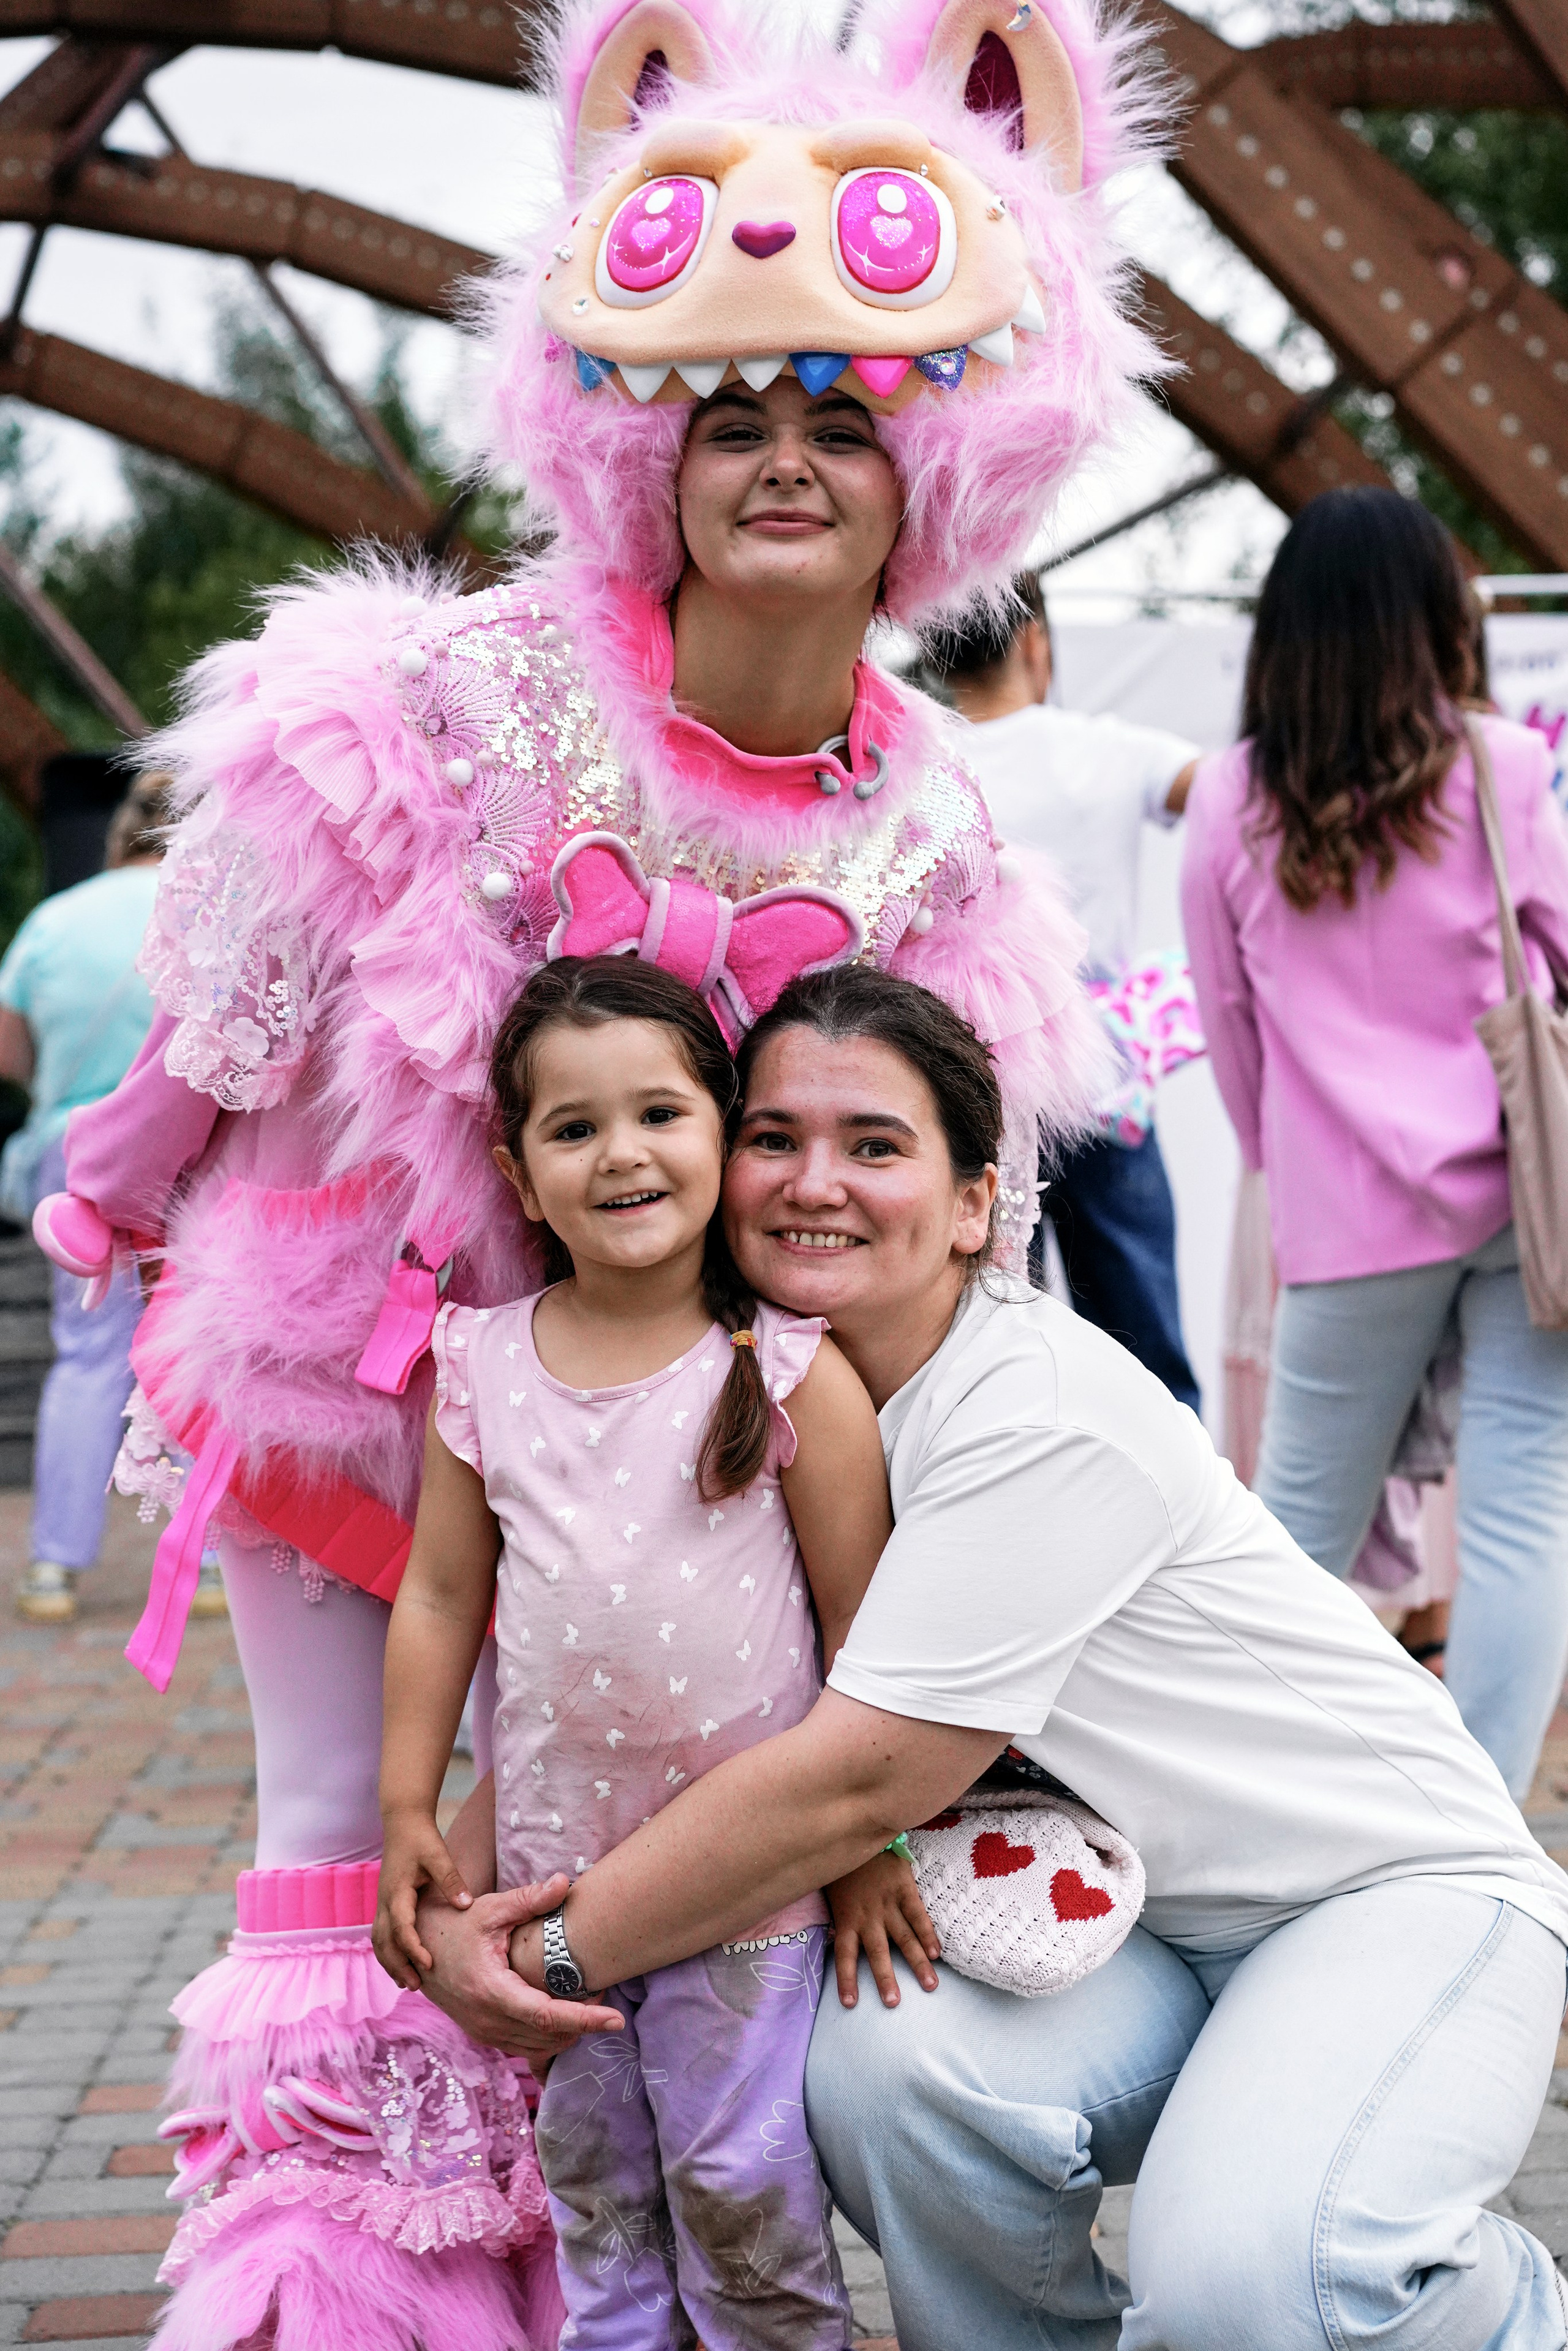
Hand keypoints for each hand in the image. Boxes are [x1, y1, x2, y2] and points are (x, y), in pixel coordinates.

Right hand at [374, 1809, 474, 1986]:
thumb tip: (467, 1906)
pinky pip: (382, 1934)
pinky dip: (388, 1952)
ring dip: (390, 1963)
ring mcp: (382, 1903)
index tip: (428, 1965)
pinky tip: (401, 1964)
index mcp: (397, 1892)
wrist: (403, 1822)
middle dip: (398, 1965)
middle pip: (384, 1942)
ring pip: (379, 1941)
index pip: (402, 1928)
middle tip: (416, 1986)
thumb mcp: (438, 1856)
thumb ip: (451, 1880)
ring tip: (407, 1983)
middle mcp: (385, 1901)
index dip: (413, 1949)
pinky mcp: (386, 1903)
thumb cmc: (422, 1838)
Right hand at [412, 1877, 623, 2056]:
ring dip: (567, 2033)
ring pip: (538, 2047)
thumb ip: (530, 1899)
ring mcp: (483, 2031)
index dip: (585, 2020)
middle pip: (548, 2037)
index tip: (616, 2019)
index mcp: (490, 1990)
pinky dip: (549, 2037)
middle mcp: (486, 2020)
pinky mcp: (482, 2033)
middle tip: (605, 1998)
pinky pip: (524, 2046)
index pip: (547, 2015)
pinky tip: (564, 2017)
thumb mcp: (492, 1909)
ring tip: (589, 2005)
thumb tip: (565, 1882)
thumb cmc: (455, 1923)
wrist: (417, 1945)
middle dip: (583, 2024)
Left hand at [827, 1849, 939, 2009]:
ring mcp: (888, 1903)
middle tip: (893, 2003)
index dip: (846, 1979)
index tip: (851, 2004)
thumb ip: (840, 1916)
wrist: (857, 1832)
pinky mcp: (904, 1889)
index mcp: (846, 1918)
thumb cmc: (843, 1868)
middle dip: (885, 1979)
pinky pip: (918, 1915)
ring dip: (918, 1962)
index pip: (844, 1955)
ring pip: (904, 1938)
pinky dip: (928, 1934)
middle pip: (877, 1952)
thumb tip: (838, 1941)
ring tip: (930, 1985)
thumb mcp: (832, 1891)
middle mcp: (867, 1915)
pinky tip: (937, 1952)